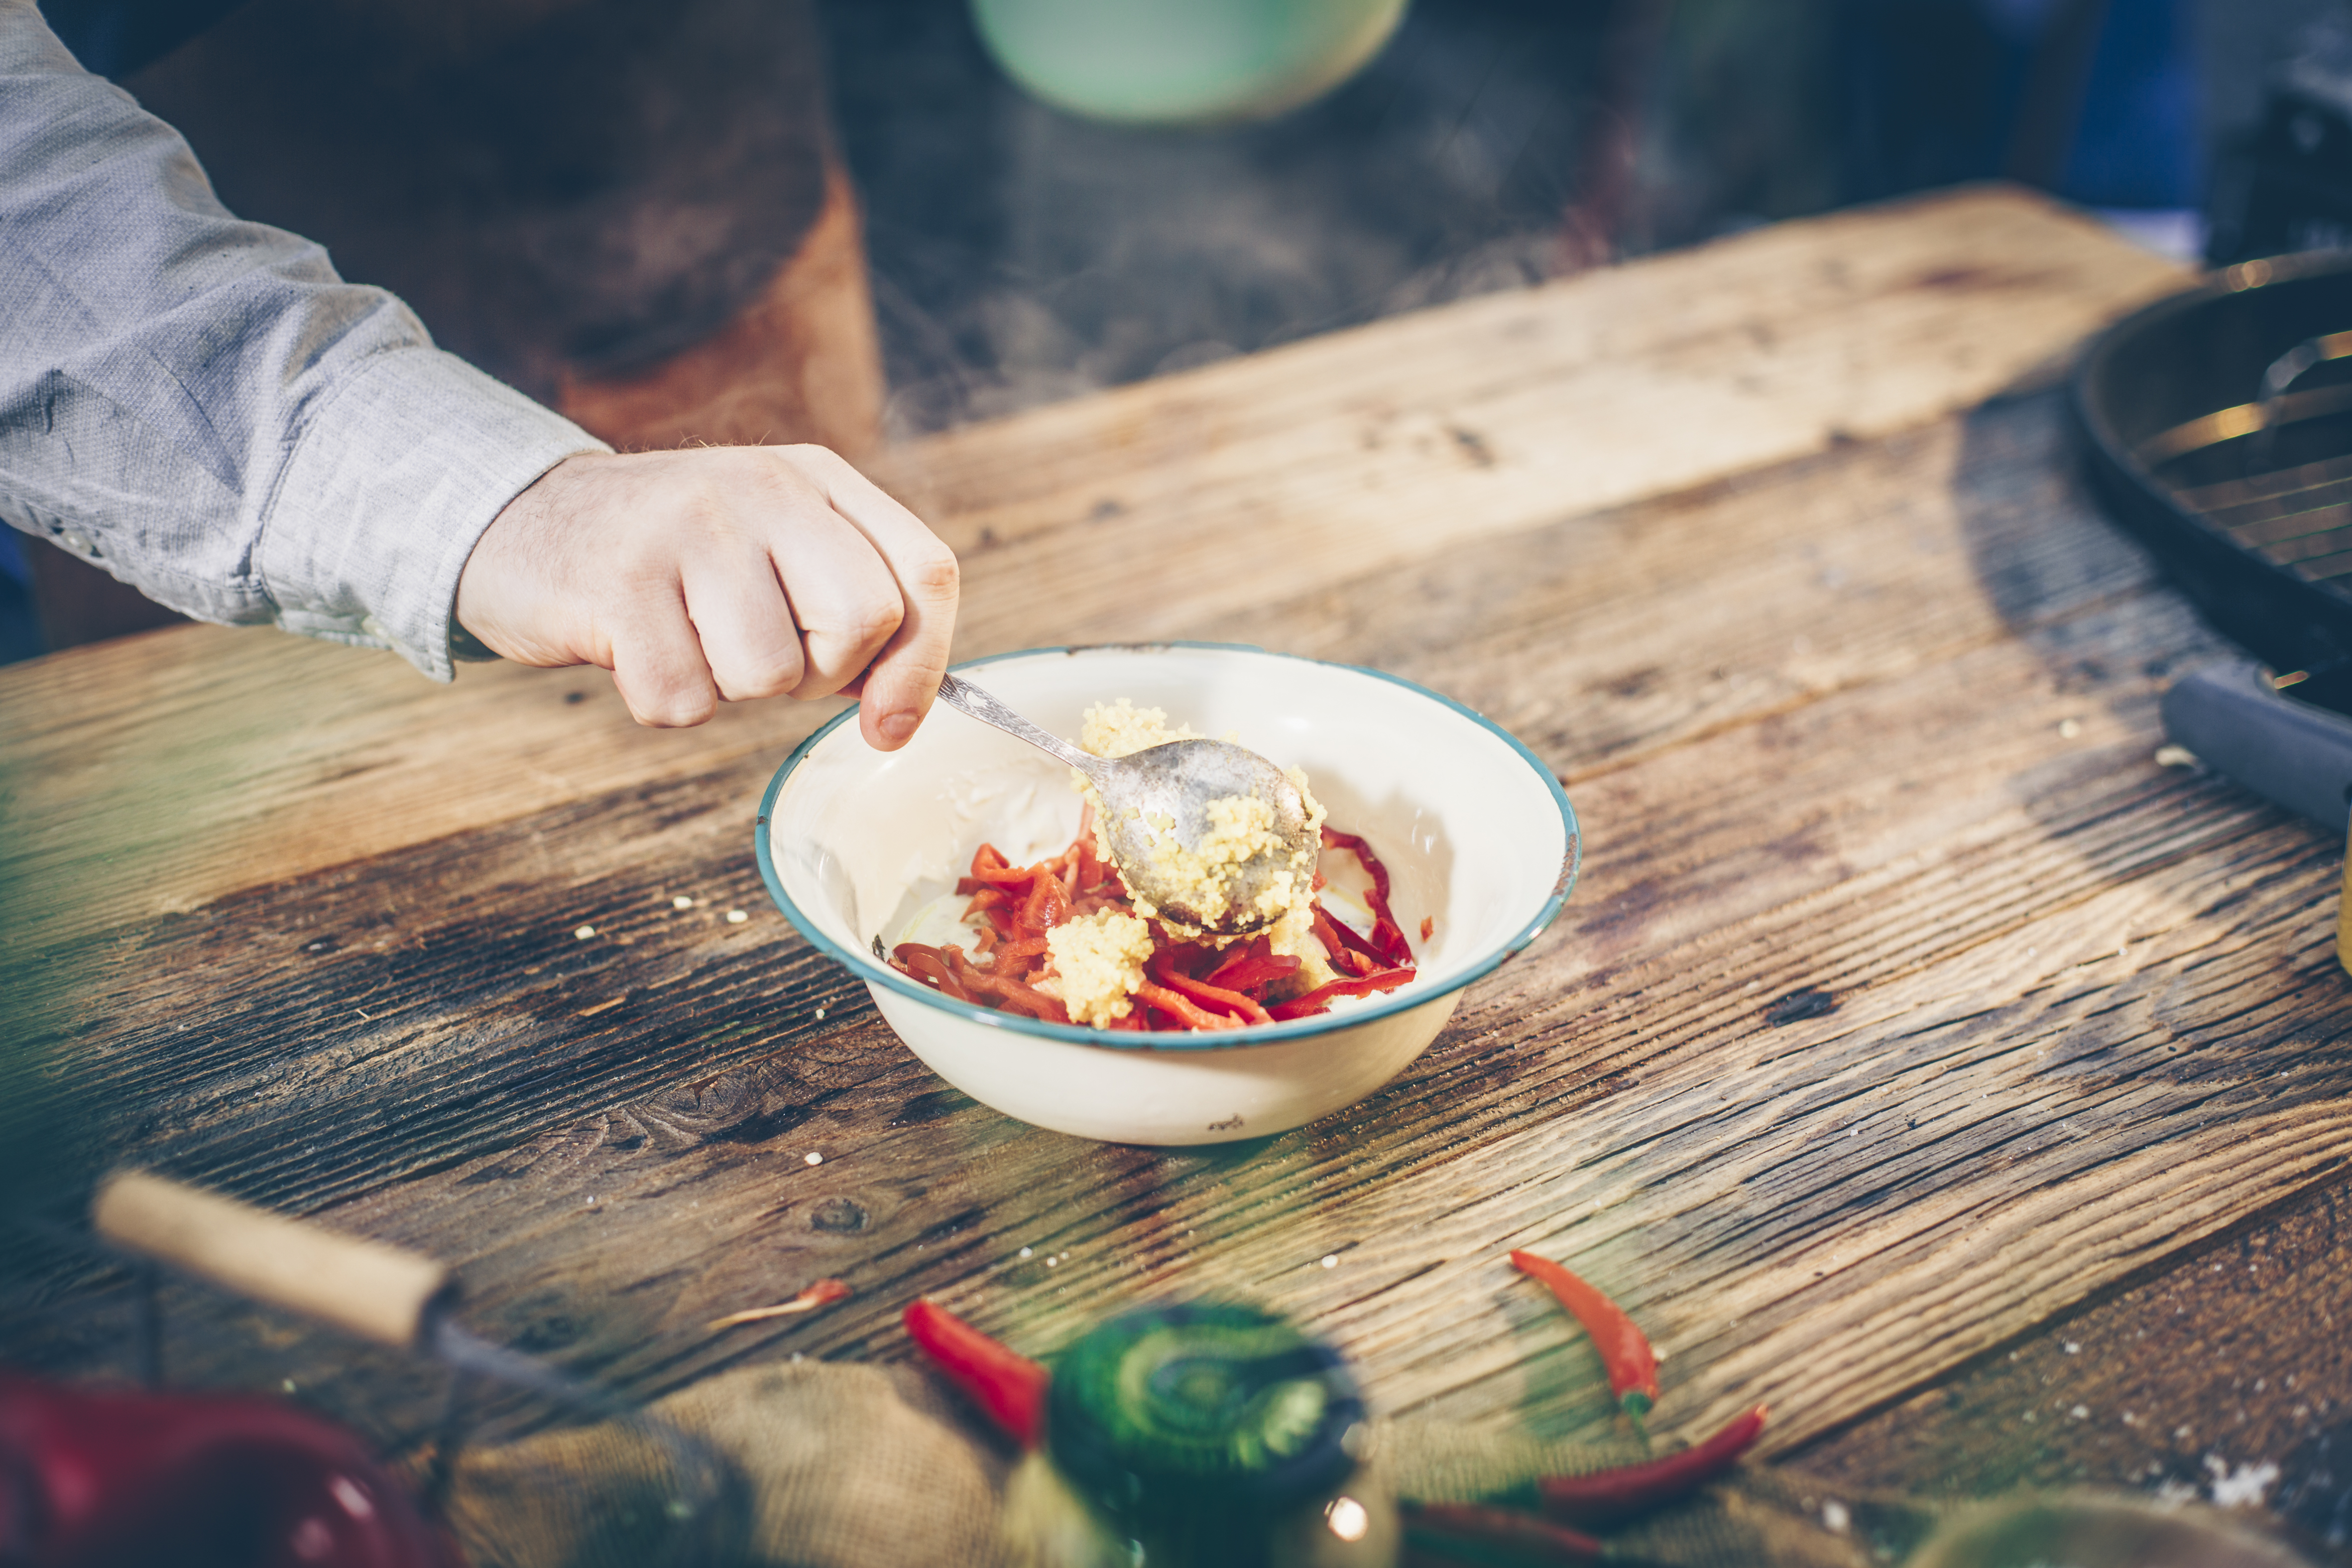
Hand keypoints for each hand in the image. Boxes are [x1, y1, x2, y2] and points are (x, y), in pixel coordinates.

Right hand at [455, 445, 958, 746]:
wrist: (520, 521)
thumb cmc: (670, 559)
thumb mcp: (773, 549)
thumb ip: (847, 606)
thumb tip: (899, 711)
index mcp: (815, 479)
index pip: (925, 572)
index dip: (923, 665)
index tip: (888, 723)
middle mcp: (761, 487)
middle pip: (862, 623)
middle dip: (821, 675)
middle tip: (761, 653)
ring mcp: (688, 528)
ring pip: (770, 674)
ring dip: (730, 687)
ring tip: (687, 636)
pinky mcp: (619, 582)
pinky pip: (684, 701)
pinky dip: (663, 701)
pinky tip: (635, 649)